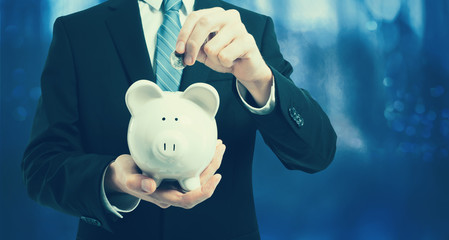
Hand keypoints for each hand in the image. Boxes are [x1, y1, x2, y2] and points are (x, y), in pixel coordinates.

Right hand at [105, 140, 225, 208]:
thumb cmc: (124, 176)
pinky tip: (207, 146)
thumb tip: (149, 186)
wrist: (122, 172)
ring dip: (210, 162)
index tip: (216, 177)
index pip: (188, 200)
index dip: (204, 192)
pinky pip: (194, 168)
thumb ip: (136, 182)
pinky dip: (202, 158)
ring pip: (199, 176)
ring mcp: (176, 182)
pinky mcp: (177, 173)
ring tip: (218, 145)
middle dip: (212, 168)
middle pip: (199, 185)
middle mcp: (174, 191)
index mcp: (165, 197)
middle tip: (219, 149)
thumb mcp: (126, 178)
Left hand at [176, 8, 272, 105]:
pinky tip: (232, 61)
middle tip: (189, 60)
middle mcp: (229, 16)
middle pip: (203, 24)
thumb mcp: (203, 52)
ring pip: (212, 46)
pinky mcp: (247, 41)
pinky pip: (224, 56)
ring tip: (222, 59)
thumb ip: (192, 48)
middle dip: (192, 45)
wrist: (246, 68)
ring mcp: (239, 27)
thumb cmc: (225, 56)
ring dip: (213, 59)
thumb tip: (180, 50)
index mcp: (216, 14)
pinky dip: (224, 64)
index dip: (184, 33)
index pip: (195, 17)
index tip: (178, 49)